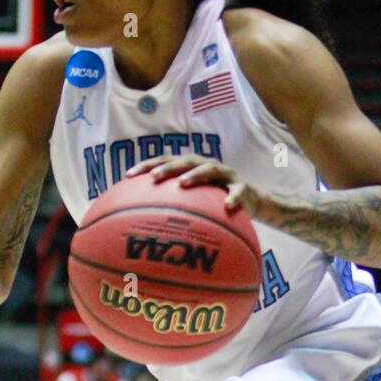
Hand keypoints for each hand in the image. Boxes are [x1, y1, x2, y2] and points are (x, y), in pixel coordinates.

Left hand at [126, 155, 265, 219]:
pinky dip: (233, 197)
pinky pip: (238, 192)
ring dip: (196, 174)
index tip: (128, 175)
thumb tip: (144, 219)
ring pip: (211, 169)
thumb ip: (175, 203)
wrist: (252, 203)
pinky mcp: (243, 188)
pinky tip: (227, 206)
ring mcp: (227, 175)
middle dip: (169, 167)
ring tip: (183, 183)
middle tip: (153, 177)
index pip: (166, 161)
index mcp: (193, 168)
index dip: (147, 165)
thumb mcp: (196, 202)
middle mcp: (208, 167)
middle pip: (185, 161)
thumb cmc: (217, 203)